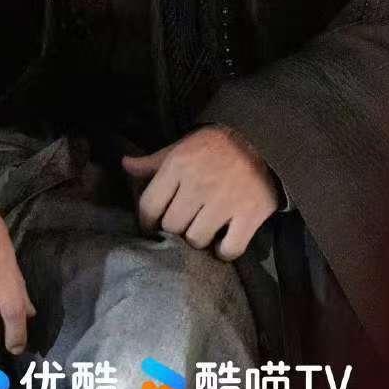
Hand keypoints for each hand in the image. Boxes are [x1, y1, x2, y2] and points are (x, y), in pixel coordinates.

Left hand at [120, 124, 280, 259]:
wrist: (263, 137)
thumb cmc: (216, 144)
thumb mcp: (182, 145)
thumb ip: (153, 161)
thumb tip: (125, 165)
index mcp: (178, 166)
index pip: (149, 206)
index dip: (146, 221)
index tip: (152, 226)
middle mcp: (198, 185)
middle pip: (172, 226)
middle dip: (174, 229)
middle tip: (182, 225)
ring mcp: (224, 202)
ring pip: (196, 240)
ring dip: (197, 239)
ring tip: (202, 230)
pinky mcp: (249, 215)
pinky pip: (229, 249)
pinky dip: (224, 251)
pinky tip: (223, 241)